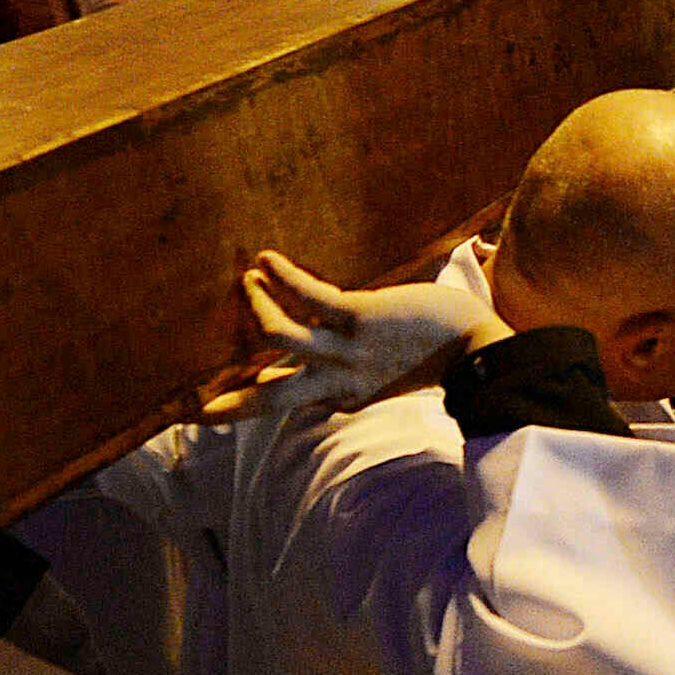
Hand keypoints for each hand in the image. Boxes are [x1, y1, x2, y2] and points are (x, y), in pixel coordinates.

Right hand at [199, 249, 505, 421]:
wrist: (481, 345)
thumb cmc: (433, 352)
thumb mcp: (380, 380)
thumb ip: (346, 384)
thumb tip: (317, 389)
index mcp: (343, 398)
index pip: (284, 404)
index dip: (247, 406)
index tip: (212, 413)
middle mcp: (339, 382)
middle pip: (270, 400)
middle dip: (231, 405)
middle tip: (193, 410)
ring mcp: (347, 351)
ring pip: (279, 336)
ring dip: (256, 307)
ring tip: (246, 282)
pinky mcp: (360, 317)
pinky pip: (309, 296)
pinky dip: (283, 277)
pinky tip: (266, 261)